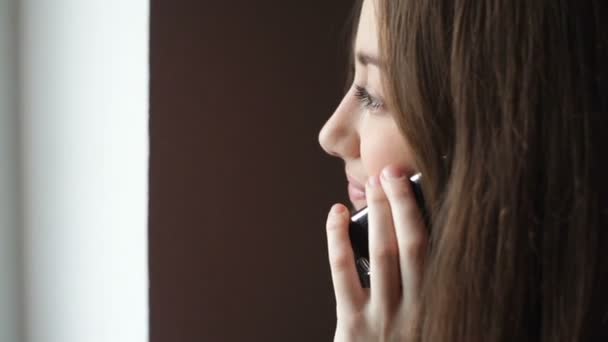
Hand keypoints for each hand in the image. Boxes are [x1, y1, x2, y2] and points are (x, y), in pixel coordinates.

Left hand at [325, 165, 428, 341]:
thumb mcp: (434, 325)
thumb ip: (436, 293)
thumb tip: (429, 243)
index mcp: (439, 308)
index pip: (442, 253)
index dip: (432, 217)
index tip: (426, 187)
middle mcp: (417, 311)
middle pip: (414, 245)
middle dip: (403, 204)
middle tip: (393, 172)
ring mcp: (384, 318)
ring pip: (383, 253)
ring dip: (378, 214)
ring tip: (374, 184)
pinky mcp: (353, 325)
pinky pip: (343, 273)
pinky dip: (338, 239)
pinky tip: (335, 214)